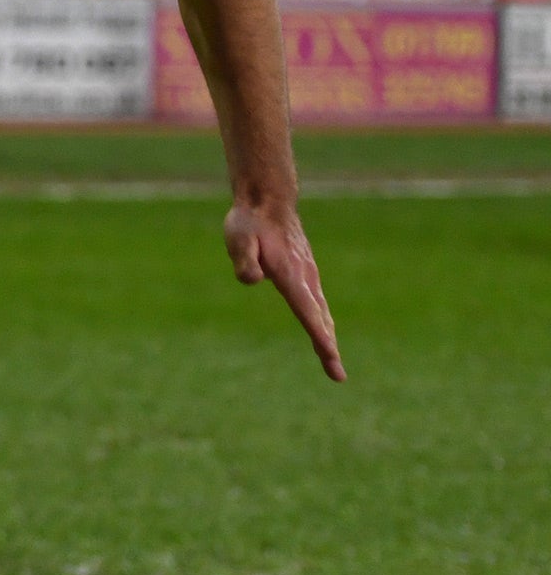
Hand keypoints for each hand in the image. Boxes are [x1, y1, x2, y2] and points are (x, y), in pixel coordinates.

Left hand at [225, 200, 344, 381]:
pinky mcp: (305, 271)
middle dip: (327, 345)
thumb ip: (244, 260)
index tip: (331, 357)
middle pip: (319, 318)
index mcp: (291, 276)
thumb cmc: (250, 223)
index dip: (319, 336)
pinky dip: (323, 319)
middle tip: (337, 375)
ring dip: (327, 334)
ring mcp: (308, 274)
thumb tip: (252, 280)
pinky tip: (323, 329)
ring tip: (332, 359)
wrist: (268, 200)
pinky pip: (317, 301)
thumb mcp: (238, 238)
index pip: (307, 312)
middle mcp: (305, 278)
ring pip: (321, 310)